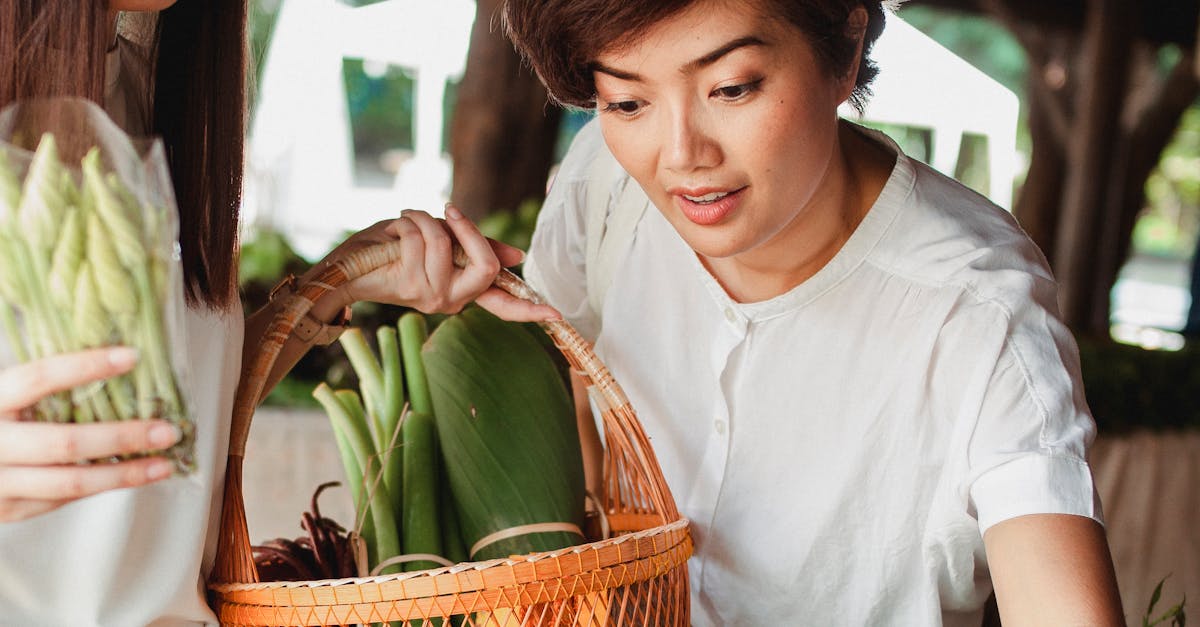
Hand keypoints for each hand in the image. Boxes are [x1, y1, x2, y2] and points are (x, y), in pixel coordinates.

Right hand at [0, 347, 181, 522]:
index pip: (36, 377)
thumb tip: (112, 359)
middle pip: (64, 441)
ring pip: (69, 481)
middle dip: (122, 436)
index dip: (84, 366)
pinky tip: (130, 476)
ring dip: (123, 473)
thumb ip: (35, 385)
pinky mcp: (4, 511)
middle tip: (166, 430)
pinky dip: (99, 486)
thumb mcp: (2, 396)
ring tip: (164, 463)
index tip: (132, 356)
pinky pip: (60, 498)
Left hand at [311, 206, 560, 321]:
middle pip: (484, 266)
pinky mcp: (410, 287)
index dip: (529, 309)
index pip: (503, 306)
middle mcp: (450, 301)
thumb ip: (474, 249)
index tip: (557, 316)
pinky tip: (392, 231)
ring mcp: (431, 298)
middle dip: (467, 230)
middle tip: (447, 211)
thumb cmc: (391, 250)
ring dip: (423, 219)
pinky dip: (407, 222)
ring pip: (445, 245)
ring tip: (404, 222)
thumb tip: (519, 259)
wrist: (345, 266)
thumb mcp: (440, 243)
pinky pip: (423, 240)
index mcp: (461, 292)